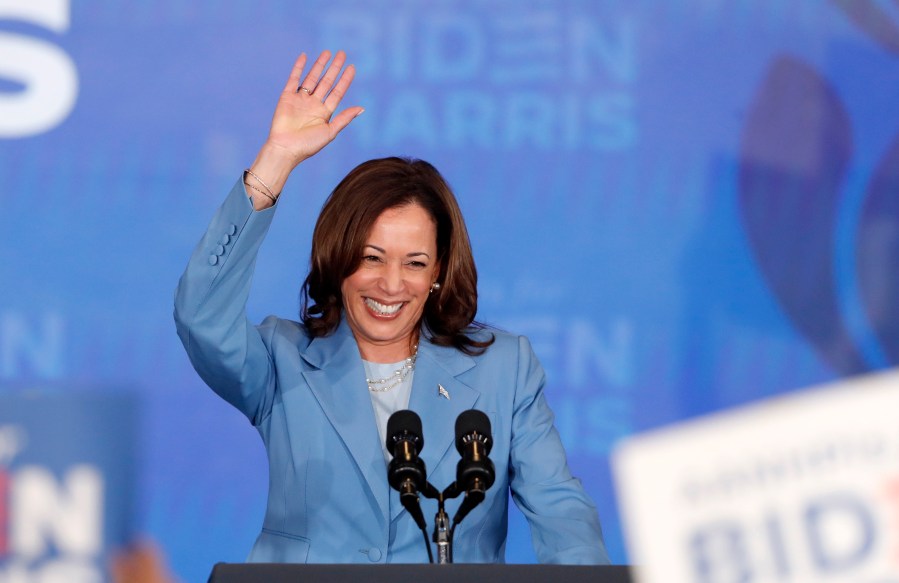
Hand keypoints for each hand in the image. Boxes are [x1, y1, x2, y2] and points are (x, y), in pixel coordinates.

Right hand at [248, 50, 362, 206]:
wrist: (285, 149)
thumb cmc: (308, 145)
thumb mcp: (330, 132)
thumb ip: (345, 118)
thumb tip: (362, 108)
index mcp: (325, 113)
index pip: (337, 92)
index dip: (345, 80)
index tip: (352, 67)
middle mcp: (313, 104)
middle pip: (326, 82)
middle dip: (334, 68)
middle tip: (342, 54)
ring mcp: (300, 100)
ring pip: (312, 78)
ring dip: (319, 65)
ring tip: (328, 52)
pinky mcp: (286, 97)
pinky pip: (293, 79)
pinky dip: (298, 67)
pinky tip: (304, 56)